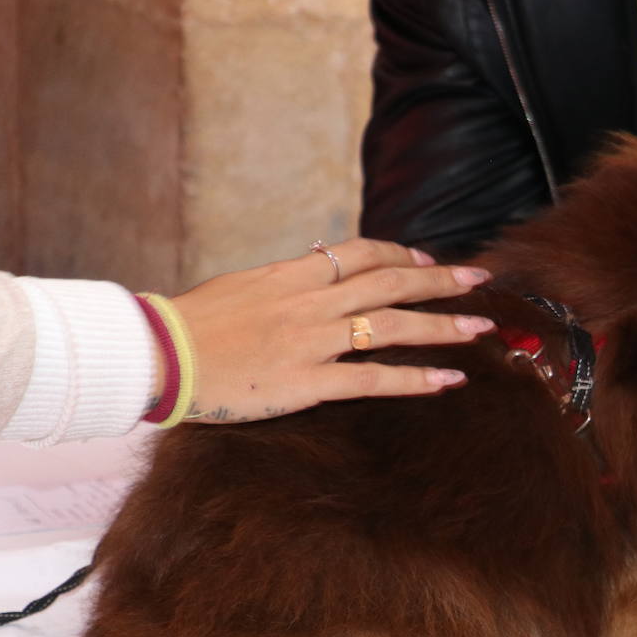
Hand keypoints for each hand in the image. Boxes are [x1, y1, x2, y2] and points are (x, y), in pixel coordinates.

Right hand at [165, 238, 494, 422]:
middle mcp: (310, 302)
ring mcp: (312, 341)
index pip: (360, 253)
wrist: (157, 356)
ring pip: (392, 326)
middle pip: (390, 282)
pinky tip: (448, 380)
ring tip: (480, 328)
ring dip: (442, 325)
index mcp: (292, 274)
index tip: (426, 258)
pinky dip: (416, 379)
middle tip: (478, 281)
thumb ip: (284, 281)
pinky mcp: (308, 383)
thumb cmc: (190, 324)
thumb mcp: (241, 286)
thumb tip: (313, 266)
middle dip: (439, 280)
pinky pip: (373, 380)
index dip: (400, 253)